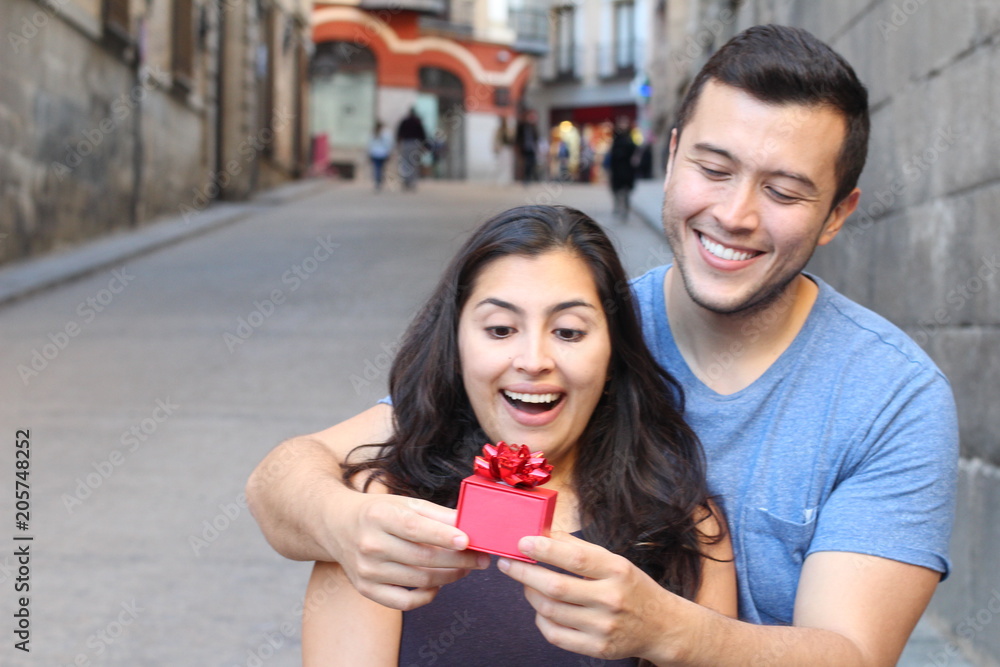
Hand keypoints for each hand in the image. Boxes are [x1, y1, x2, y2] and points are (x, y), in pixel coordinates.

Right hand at [334, 493, 489, 610]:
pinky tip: (437, 583)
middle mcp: (370, 544)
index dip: (443, 536)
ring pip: (418, 580)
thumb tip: (469, 523)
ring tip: (465, 568)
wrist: (337, 525)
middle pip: (422, 558)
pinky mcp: (365, 589)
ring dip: (449, 577)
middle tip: (481, 558)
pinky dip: (426, 596)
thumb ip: (437, 514)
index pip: (414, 528)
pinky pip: (404, 602)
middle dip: (458, 560)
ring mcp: (366, 570)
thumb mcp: (404, 503)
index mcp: (379, 516)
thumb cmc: (378, 512)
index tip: (468, 540)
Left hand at [498, 532, 678, 661]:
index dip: (545, 549)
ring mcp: (603, 626)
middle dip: (524, 572)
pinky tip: (540, 608)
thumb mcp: (614, 561)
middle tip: (507, 562)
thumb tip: (545, 533)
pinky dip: (540, 619)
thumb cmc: (631, 588)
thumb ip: (580, 548)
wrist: (661, 626)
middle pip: (556, 586)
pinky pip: (555, 634)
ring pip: (550, 610)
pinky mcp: (597, 648)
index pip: (575, 557)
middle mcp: (611, 599)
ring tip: (525, 582)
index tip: (522, 542)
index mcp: (617, 570)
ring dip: (530, 593)